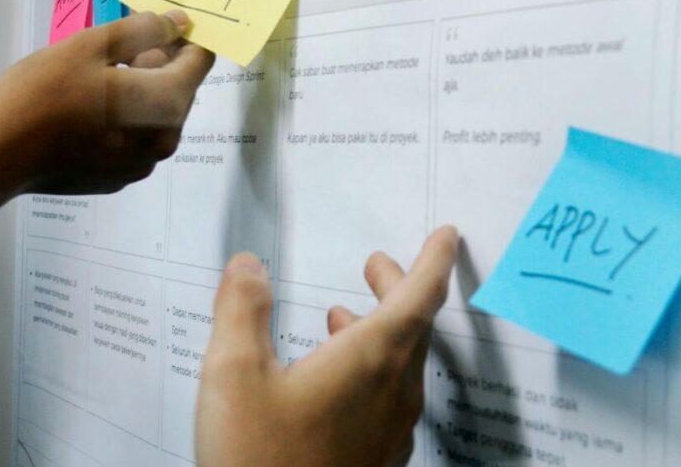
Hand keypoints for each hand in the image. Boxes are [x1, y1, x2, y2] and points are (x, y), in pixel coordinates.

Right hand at [0, 10, 213, 195]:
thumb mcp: (91, 45)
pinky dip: (125, 118)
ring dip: (140, 89)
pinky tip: (87, 110)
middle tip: (111, 50)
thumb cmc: (41, 94)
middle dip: (158, 62)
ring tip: (94, 79)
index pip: (200, 61)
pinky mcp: (120, 176)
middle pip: (181, 88)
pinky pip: (137, 136)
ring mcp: (143, 163)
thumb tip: (179, 22)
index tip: (155, 25)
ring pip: (158, 113)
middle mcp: (165, 139)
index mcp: (166, 103)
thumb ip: (143, 30)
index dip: (183, 37)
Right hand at [196, 226, 459, 466]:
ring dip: (380, 330)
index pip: (421, 294)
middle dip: (398, 288)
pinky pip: (390, 399)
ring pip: (401, 364)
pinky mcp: (378, 459)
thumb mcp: (233, 374)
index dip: (435, 259)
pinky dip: (371, 370)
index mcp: (373, 358)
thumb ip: (242, 309)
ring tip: (342, 315)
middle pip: (414, 326)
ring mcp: (392, 431)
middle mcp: (395, 392)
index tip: (447, 236)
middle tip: (376, 264)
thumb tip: (249, 266)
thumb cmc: (257, 459)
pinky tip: (334, 378)